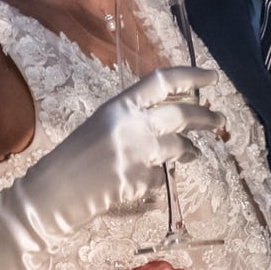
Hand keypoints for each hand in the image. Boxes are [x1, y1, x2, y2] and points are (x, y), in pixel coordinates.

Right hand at [22, 65, 221, 241]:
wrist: (50, 193)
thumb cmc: (72, 158)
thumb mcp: (101, 126)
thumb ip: (133, 120)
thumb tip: (168, 122)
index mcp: (119, 105)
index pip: (163, 81)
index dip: (191, 76)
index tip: (212, 77)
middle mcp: (131, 124)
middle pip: (181, 114)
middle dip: (206, 117)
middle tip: (219, 120)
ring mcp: (137, 153)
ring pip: (179, 146)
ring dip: (190, 151)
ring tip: (193, 154)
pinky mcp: (139, 180)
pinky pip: (162, 177)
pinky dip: (158, 179)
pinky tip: (145, 181)